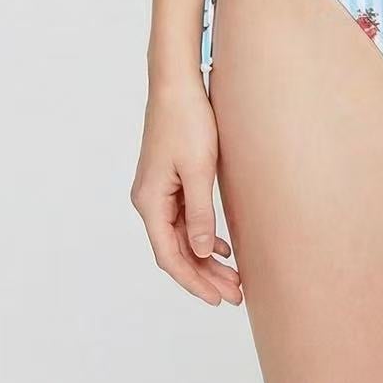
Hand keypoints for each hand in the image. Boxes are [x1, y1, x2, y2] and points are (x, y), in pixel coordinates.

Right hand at [130, 79, 242, 305]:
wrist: (177, 83)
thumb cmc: (187, 121)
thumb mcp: (199, 170)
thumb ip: (200, 214)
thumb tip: (202, 252)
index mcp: (150, 201)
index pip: (170, 256)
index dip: (194, 281)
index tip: (218, 298)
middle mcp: (148, 200)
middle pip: (176, 250)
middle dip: (204, 275)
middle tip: (234, 295)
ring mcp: (158, 190)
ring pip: (182, 235)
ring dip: (205, 256)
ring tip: (233, 276)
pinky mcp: (169, 179)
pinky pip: (183, 218)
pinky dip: (202, 234)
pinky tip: (221, 245)